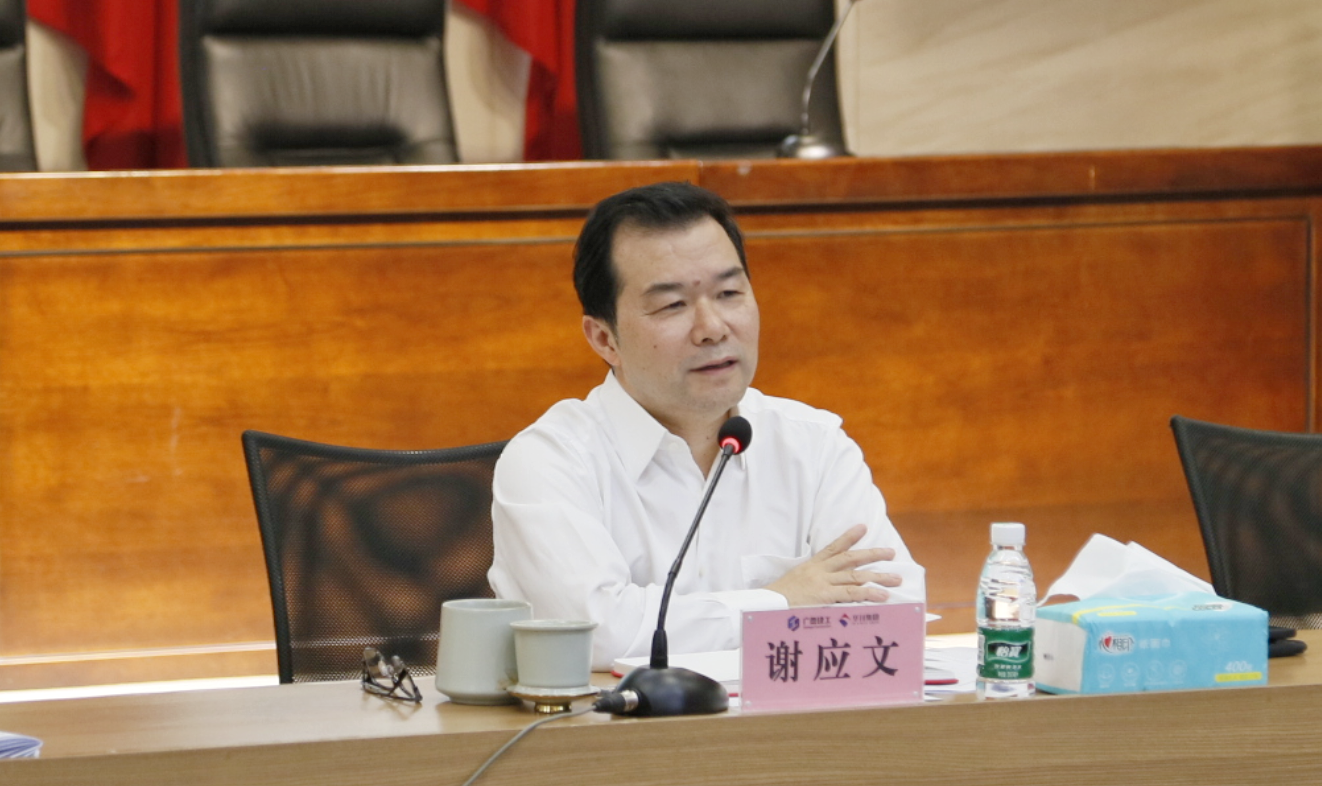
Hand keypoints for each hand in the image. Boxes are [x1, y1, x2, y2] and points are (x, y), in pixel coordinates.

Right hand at [765, 524, 901, 606]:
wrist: (766, 605)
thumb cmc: (778, 599)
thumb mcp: (795, 585)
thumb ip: (811, 583)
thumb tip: (828, 589)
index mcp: (811, 566)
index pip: (833, 548)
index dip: (849, 537)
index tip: (862, 527)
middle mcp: (819, 571)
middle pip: (850, 559)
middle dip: (872, 554)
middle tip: (890, 552)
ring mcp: (823, 583)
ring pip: (856, 576)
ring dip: (878, 576)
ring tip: (896, 579)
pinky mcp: (825, 596)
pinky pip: (852, 593)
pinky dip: (869, 593)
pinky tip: (883, 595)